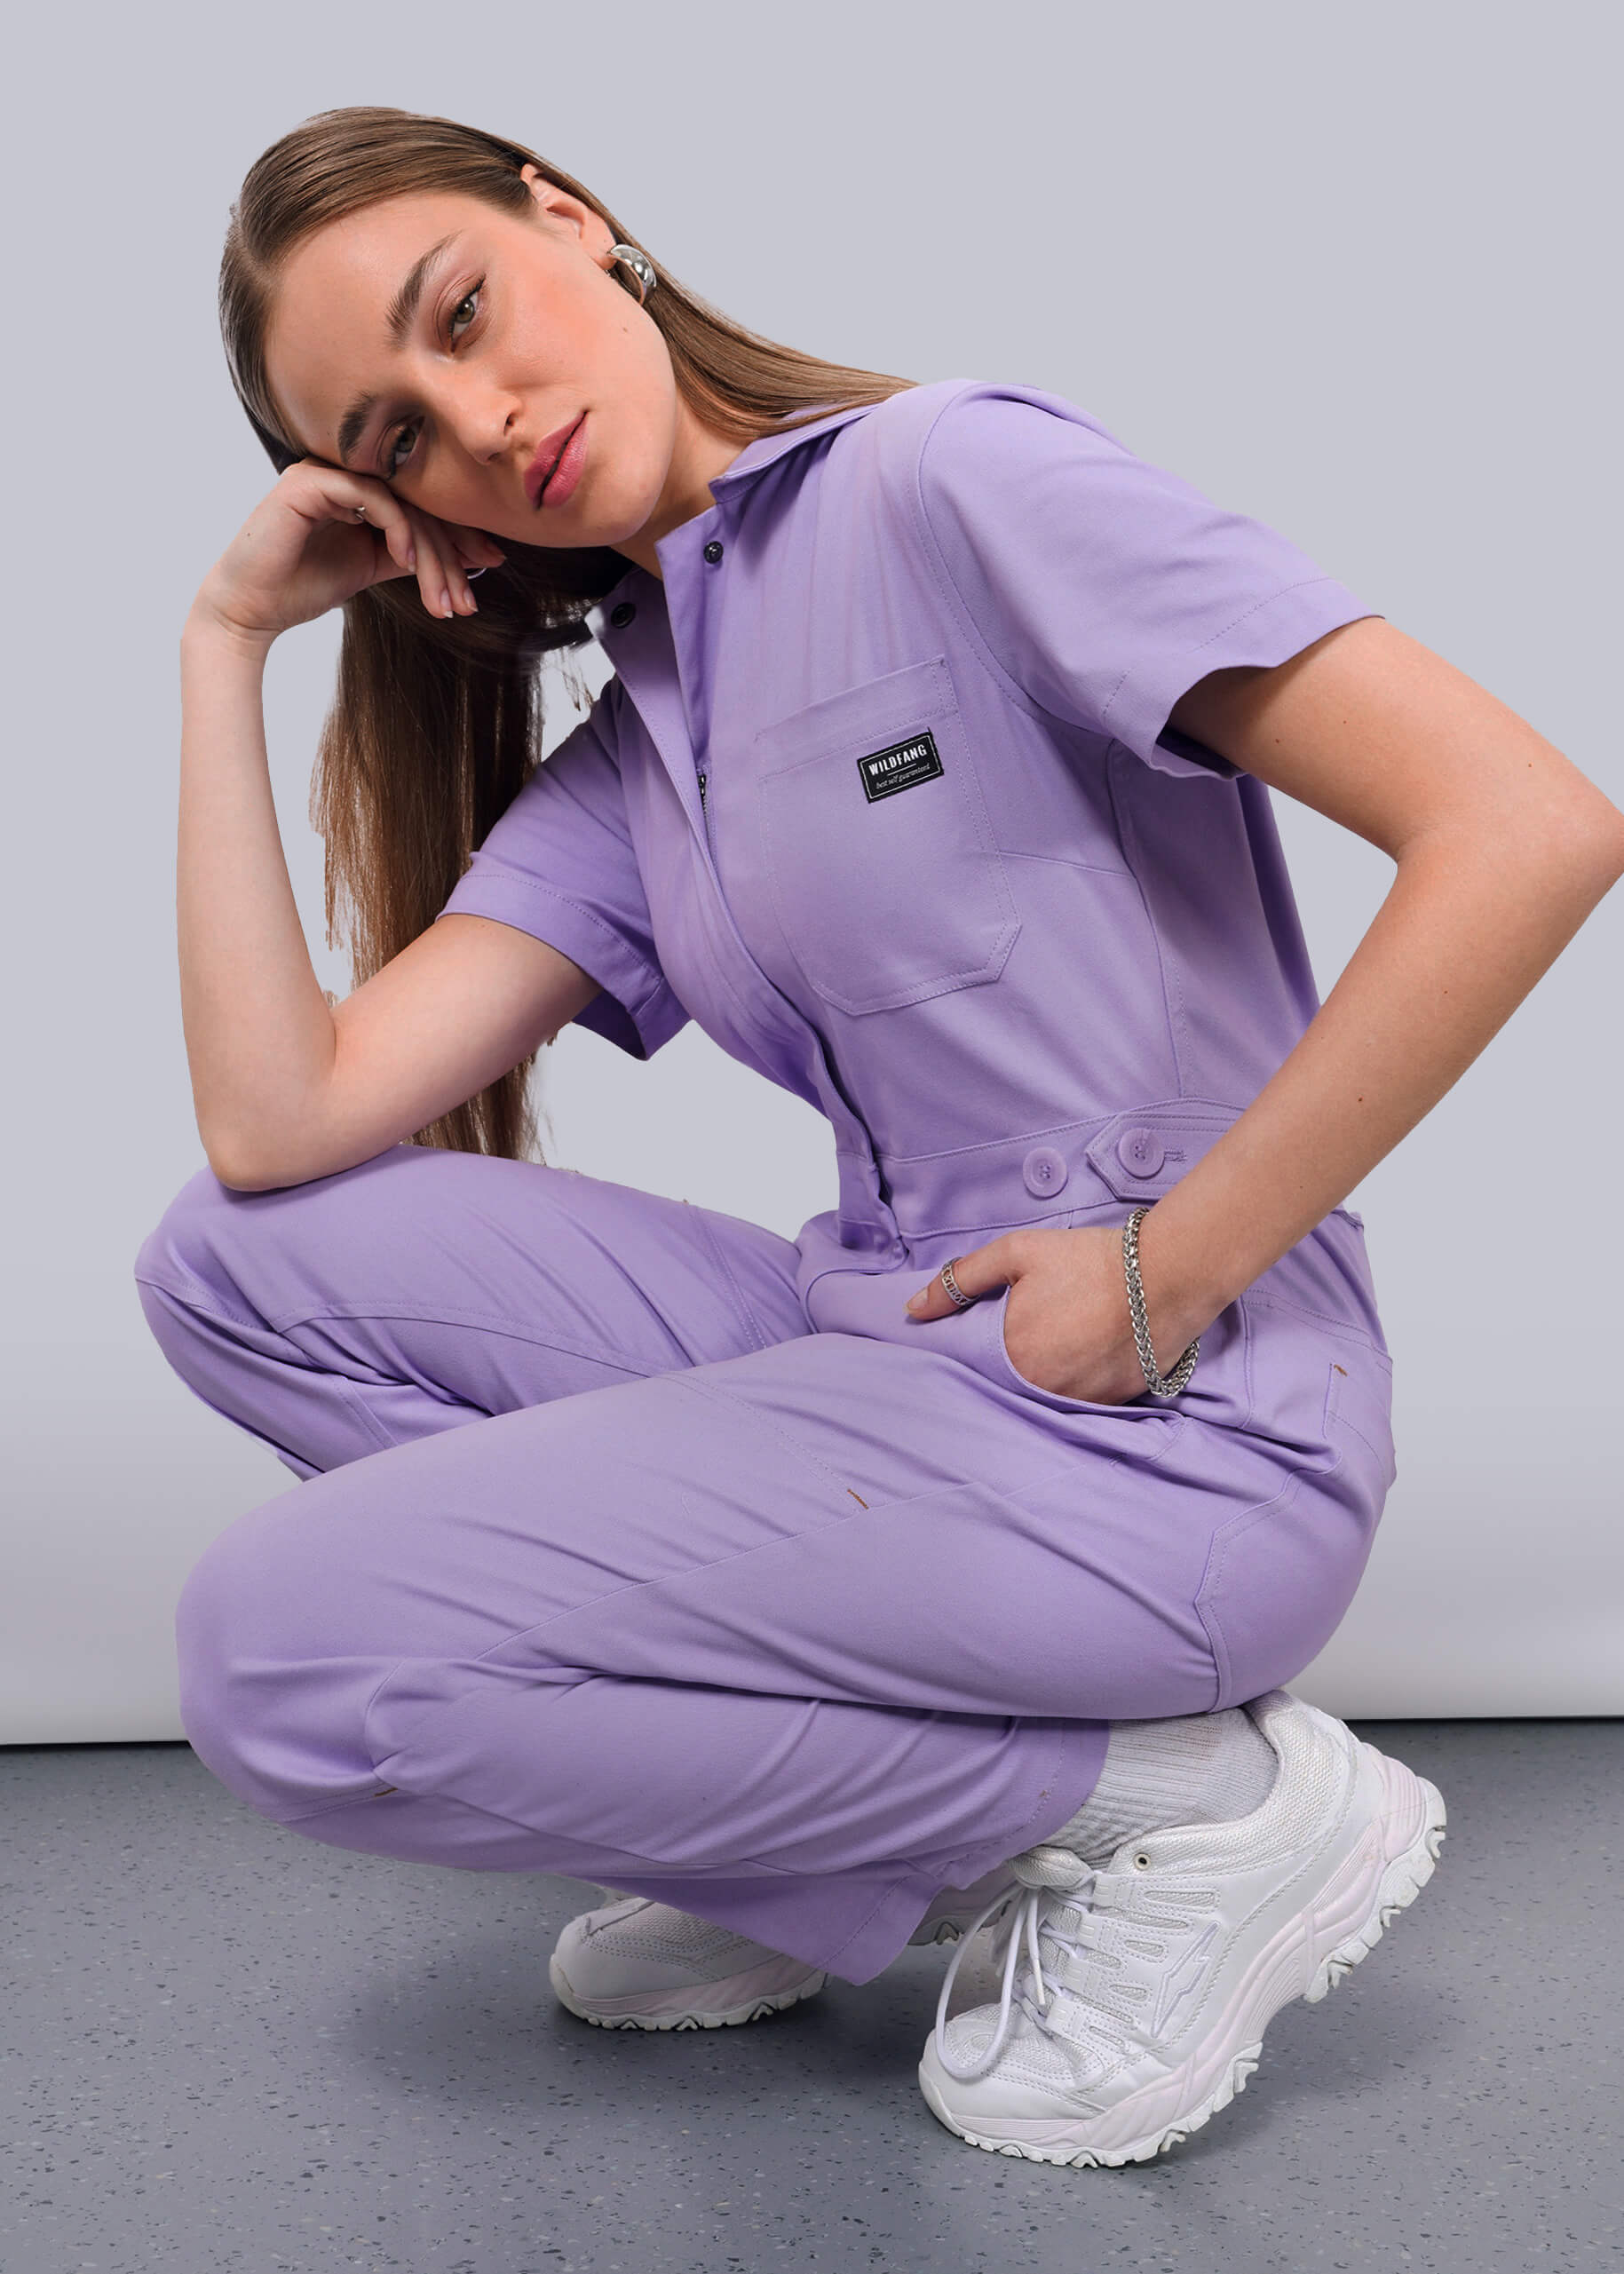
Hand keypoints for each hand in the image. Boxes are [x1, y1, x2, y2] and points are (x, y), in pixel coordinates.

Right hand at [187, 459, 507, 650]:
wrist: (251, 609)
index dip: (458, 532)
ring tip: (442, 596)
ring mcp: (322, 471)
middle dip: (449, 552)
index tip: (491, 564)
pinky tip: (406, 561)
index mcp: (354, 486)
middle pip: (416, 501)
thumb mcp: (370, 567)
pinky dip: (396, 528)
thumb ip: (408, 553)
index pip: (419, 501)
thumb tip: (465, 553)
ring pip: (399, 500)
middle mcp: (340, 471)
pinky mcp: (307, 482)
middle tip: (469, 597)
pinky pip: (370, 496)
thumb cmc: (302, 587)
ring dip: (428, 552)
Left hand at [903, 1222, 1212, 1404]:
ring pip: (1040, 1396)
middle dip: (1004, 1364)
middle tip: (1027, 1331)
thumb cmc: (1090, 1259)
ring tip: (1056, 1342)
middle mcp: (1041, 1390)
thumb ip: (960, 1280)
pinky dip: (1071, 1382)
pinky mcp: (1111, 1404)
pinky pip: (1076, 1400)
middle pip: (1004, 1385)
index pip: (969, 1367)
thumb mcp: (1016, 1253)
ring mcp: (1079, 1402)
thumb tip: (915, 1308)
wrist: (1169, 1274)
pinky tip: (1081, 1354)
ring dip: (1038, 1377)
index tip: (978, 1332)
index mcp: (1011, 1356)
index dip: (970, 1349)